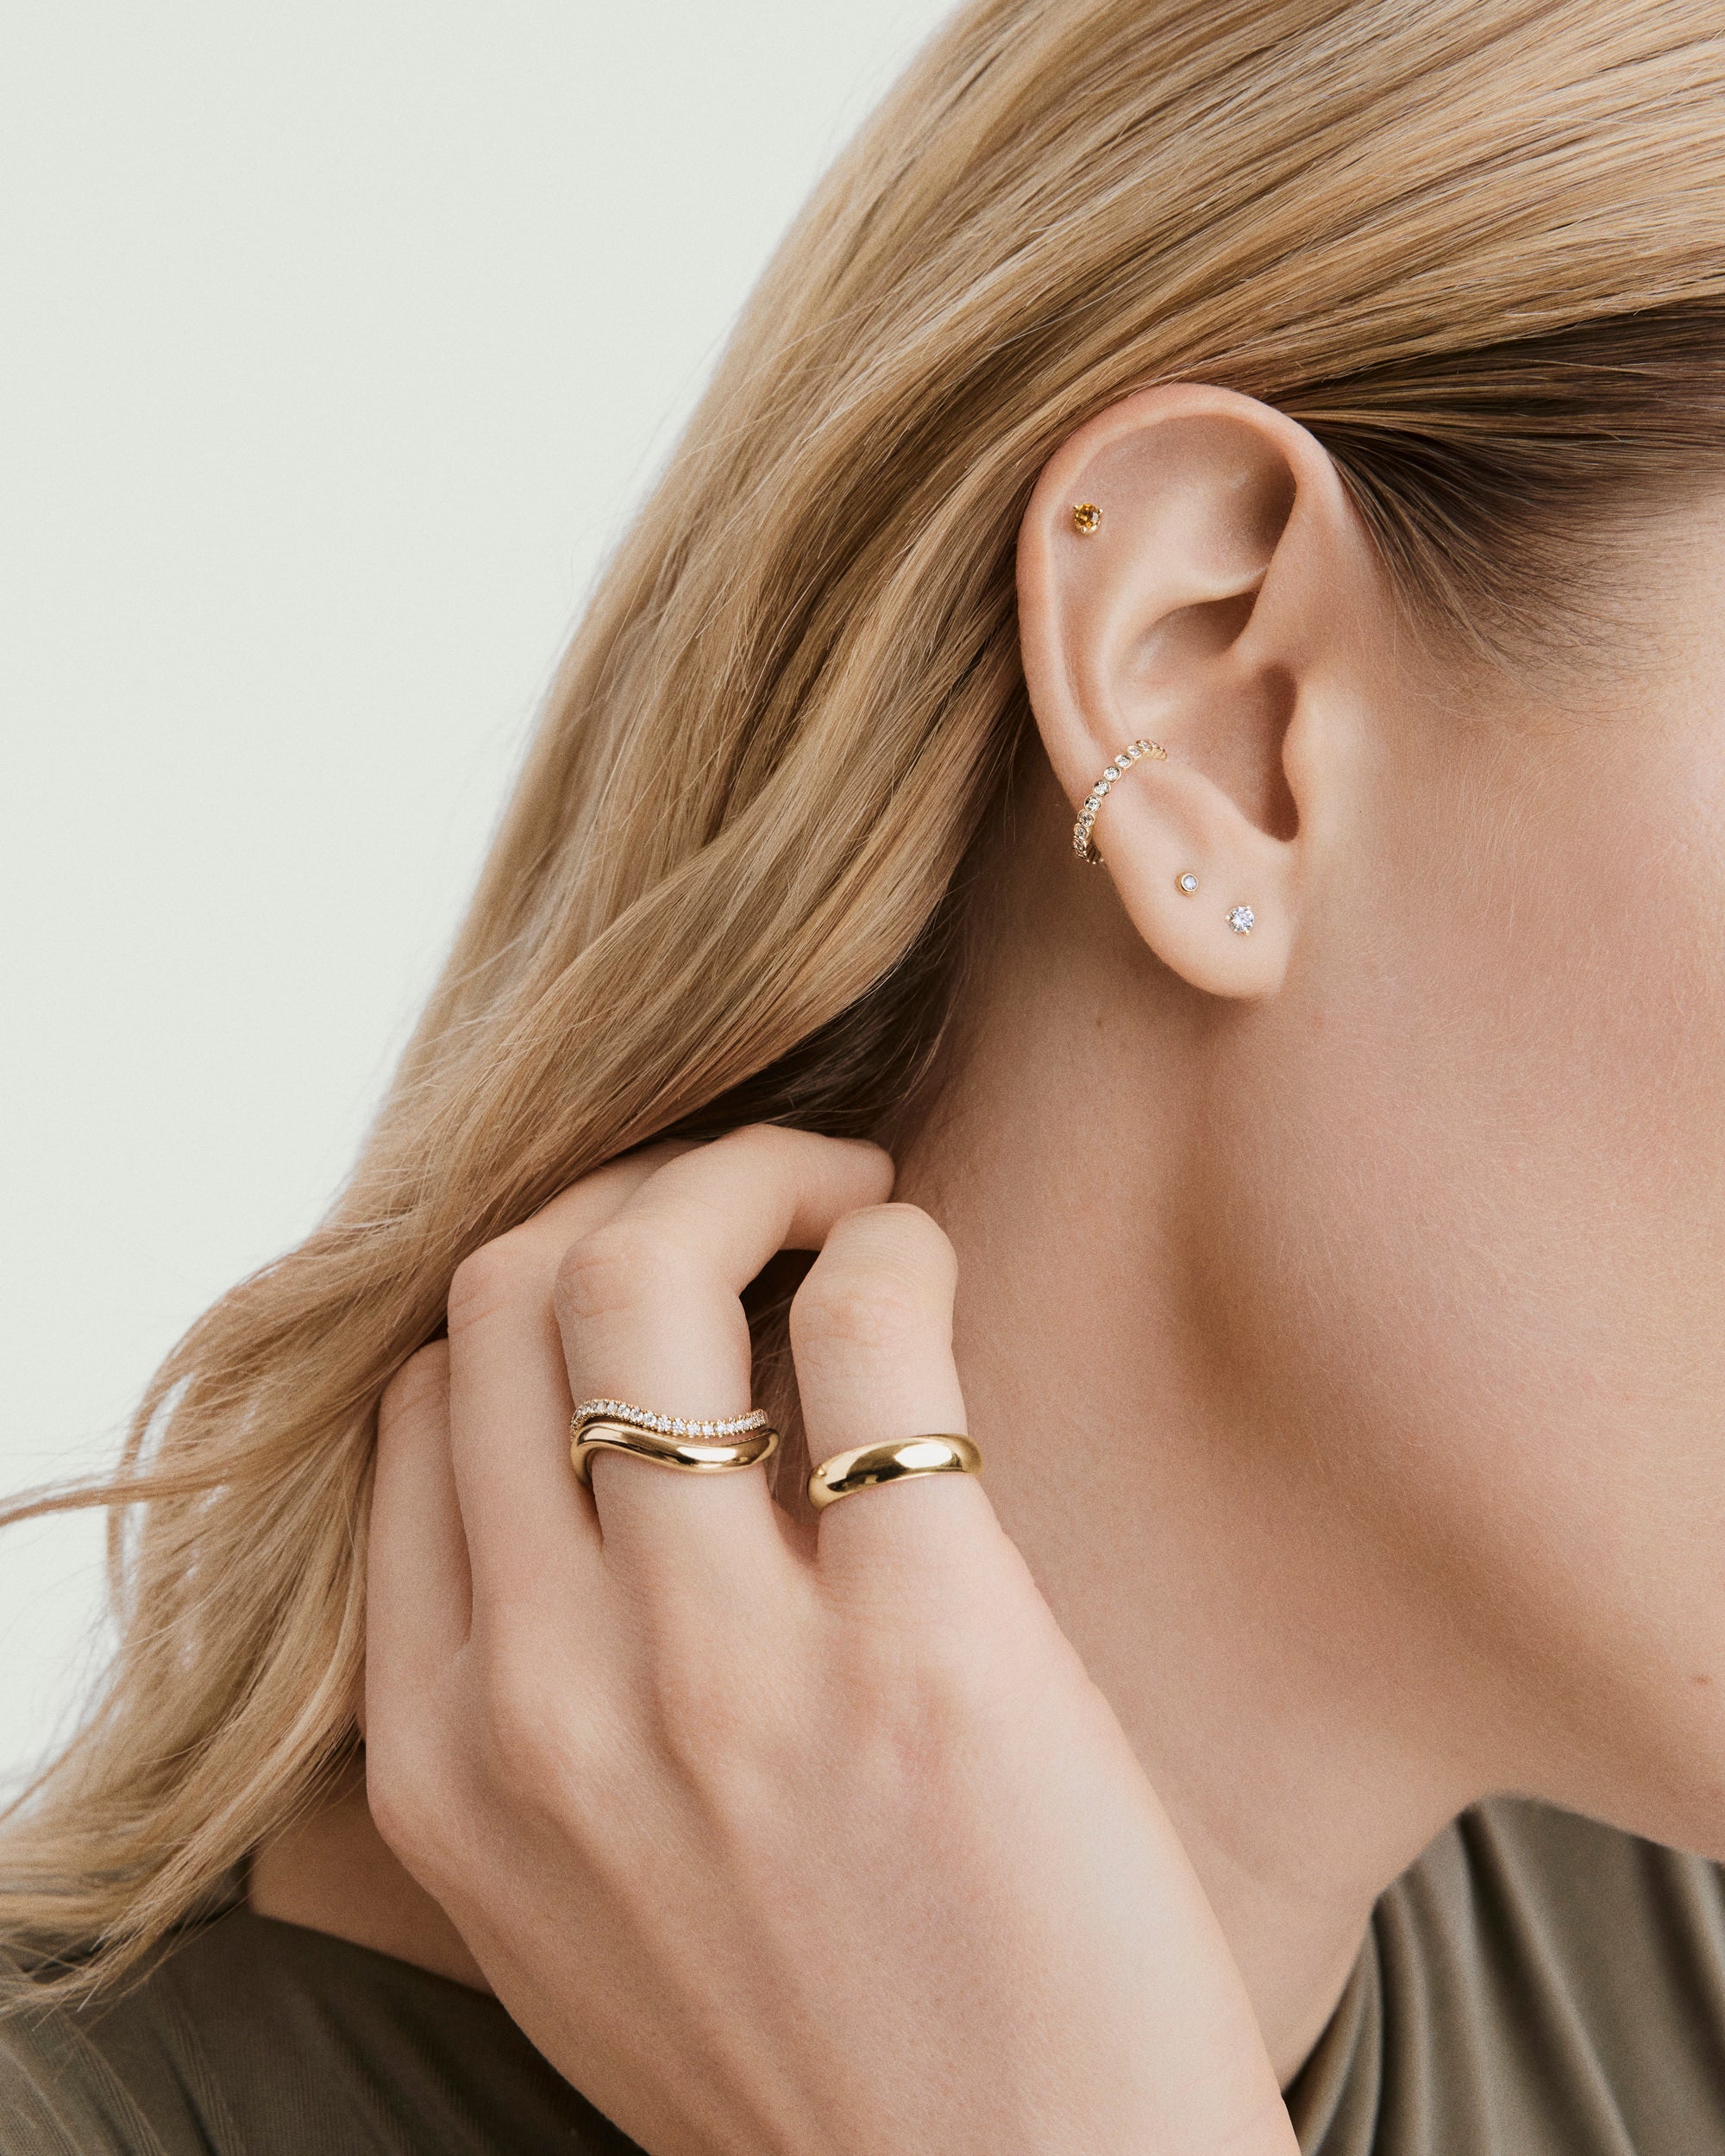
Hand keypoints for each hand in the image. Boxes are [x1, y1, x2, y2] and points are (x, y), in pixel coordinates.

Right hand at [365, 1126, 1295, 2155]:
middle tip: (753, 1194)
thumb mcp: (584, 1897)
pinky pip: (870, 1337)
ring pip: (640, 1271)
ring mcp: (726, 1684)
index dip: (529, 1290)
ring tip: (840, 1196)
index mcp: (449, 1763)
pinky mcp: (931, 1662)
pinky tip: (923, 1265)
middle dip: (630, 1187)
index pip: (414, 1407)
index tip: (645, 1271)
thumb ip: (536, 1696)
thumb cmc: (823, 2049)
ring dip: (753, 1171)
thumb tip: (589, 1449)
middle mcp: (550, 1706)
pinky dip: (891, 1245)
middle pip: (507, 1298)